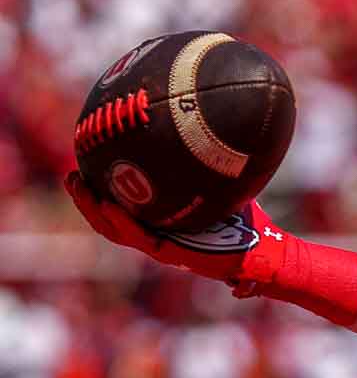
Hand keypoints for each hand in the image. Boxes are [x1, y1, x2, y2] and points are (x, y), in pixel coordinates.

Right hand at [66, 171, 262, 282]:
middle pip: (107, 219)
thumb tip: (215, 123)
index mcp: (160, 222)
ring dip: (93, 210)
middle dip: (85, 199)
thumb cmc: (247, 220)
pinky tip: (108, 205)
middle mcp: (156, 234)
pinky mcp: (172, 254)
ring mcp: (162, 245)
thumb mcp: (225, 184)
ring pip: (115, 230)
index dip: (99, 192)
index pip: (121, 208)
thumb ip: (213, 162)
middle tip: (71, 176)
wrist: (264, 250)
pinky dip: (122, 222)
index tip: (84, 167)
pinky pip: (139, 237)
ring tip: (80, 188)